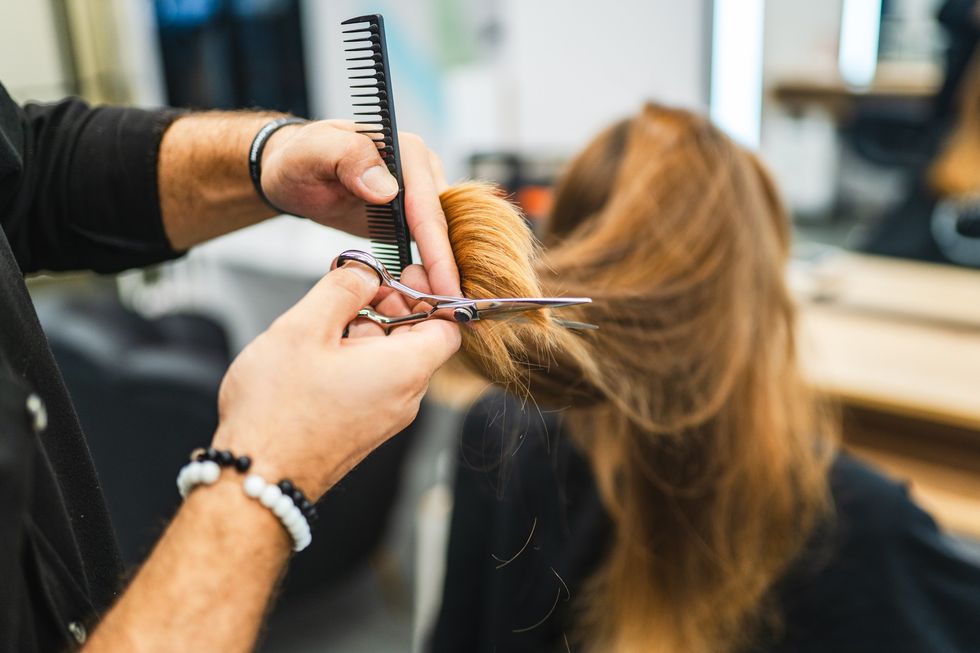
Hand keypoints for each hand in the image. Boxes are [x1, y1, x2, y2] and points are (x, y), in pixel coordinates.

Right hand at [212, 261, 459, 499]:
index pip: (449, 325)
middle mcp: (404, 397)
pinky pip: (374, 382)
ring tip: (330, 314)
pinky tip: (321, 348)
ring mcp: (384, 417)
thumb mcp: (305, 328)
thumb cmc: (278, 409)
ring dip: (369, 330)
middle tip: (360, 285)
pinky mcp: (362, 429)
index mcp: (404, 370)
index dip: (431, 293)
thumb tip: (366, 270)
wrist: (257, 476)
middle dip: (393, 306)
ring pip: (391, 360)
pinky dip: (357, 357)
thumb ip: (343, 289)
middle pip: (418, 340)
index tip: (404, 273)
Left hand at [261, 121, 459, 295]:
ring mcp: (420, 194)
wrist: (294, 170)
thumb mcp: (312, 153)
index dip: (438, 253)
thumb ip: (349, 159)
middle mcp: (423, 170)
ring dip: (438, 276)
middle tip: (445, 312)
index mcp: (407, 151)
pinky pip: (427, 246)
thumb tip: (387, 190)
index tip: (445, 290)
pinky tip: (423, 298)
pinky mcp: (413, 216)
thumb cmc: (299, 160)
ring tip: (435, 311)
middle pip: (443, 228)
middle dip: (444, 272)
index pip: (428, 208)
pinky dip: (427, 272)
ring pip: (440, 240)